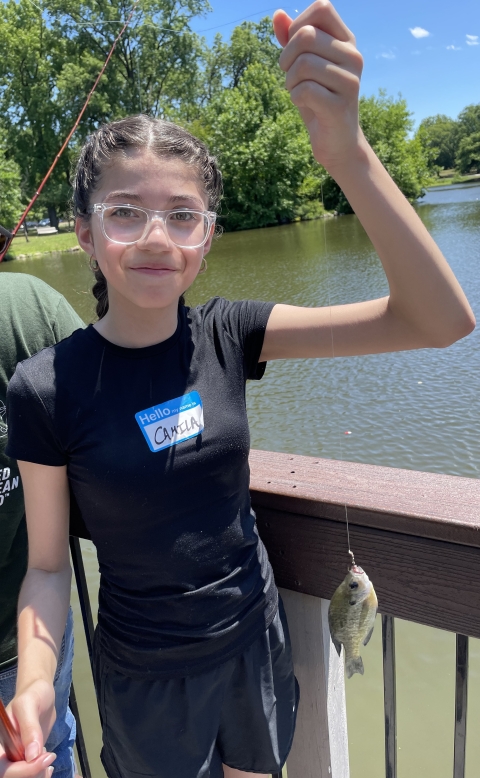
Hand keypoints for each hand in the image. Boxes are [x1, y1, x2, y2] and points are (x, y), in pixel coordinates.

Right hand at [0, 682, 55, 777]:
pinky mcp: (27, 756)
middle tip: (49, 759)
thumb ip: (30, 728)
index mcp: (0, 741)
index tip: (42, 758)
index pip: (2, 766)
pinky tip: (48, 761)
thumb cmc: (33, 693)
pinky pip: (30, 772)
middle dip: (31, 772)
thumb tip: (32, 756)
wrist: (42, 693)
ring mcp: (16, 755)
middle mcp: (5, 751)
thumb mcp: (29, 705)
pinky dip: (40, 772)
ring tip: (50, 760)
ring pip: (22, 776)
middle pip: (11, 775)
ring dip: (37, 774)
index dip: (20, 770)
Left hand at [273, 1, 363, 170]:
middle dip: (287, 57)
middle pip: (306, 35)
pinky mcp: (340, 106)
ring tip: (297, 91)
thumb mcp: (304, 66)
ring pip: (303, 64)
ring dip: (290, 80)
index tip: (293, 49)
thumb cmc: (319, 99)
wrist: (338, 142)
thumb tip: (278, 14)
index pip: (322, 9)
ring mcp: (350, 82)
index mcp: (347, 42)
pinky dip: (295, 98)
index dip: (298, 25)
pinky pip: (304, 90)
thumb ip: (292, 39)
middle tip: (290, 76)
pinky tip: (304, 105)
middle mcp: (354, 57)